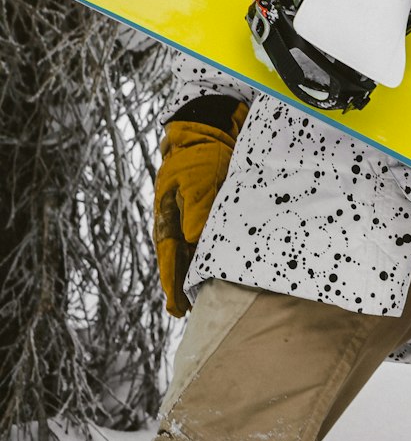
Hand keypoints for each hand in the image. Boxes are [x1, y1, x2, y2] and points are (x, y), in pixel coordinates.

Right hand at [153, 99, 247, 316]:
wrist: (209, 128)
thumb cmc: (199, 154)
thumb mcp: (197, 181)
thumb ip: (196, 210)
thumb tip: (192, 240)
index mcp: (167, 215)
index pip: (170, 256)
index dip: (172, 282)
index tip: (175, 307)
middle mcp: (176, 218)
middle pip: (177, 258)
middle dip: (178, 284)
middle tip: (181, 311)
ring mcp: (190, 214)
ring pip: (189, 250)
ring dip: (191, 272)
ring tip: (196, 298)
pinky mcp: (207, 208)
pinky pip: (204, 237)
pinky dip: (205, 254)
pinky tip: (213, 267)